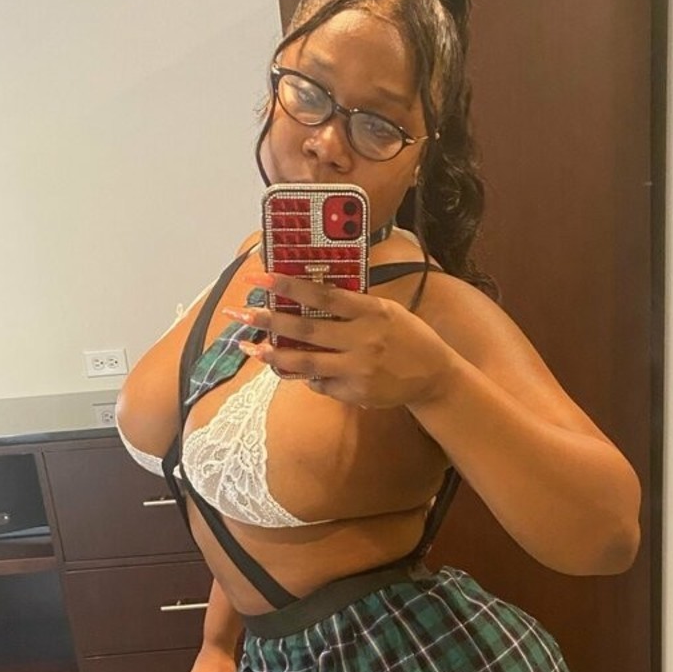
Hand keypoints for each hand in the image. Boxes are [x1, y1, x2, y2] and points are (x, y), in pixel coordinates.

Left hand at [229, 271, 457, 408]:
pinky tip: (294, 370)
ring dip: (274, 357)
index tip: (260, 277)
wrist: (433, 376)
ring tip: (250, 348)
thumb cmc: (407, 336)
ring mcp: (357, 369)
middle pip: (306, 329)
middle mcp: (362, 340)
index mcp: (370, 311)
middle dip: (268, 321)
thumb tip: (309, 296)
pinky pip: (321, 384)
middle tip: (239, 314)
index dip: (289, 286)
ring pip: (306, 363)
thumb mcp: (385, 311)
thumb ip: (352, 306)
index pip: (322, 295)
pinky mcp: (355, 393)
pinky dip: (306, 376)